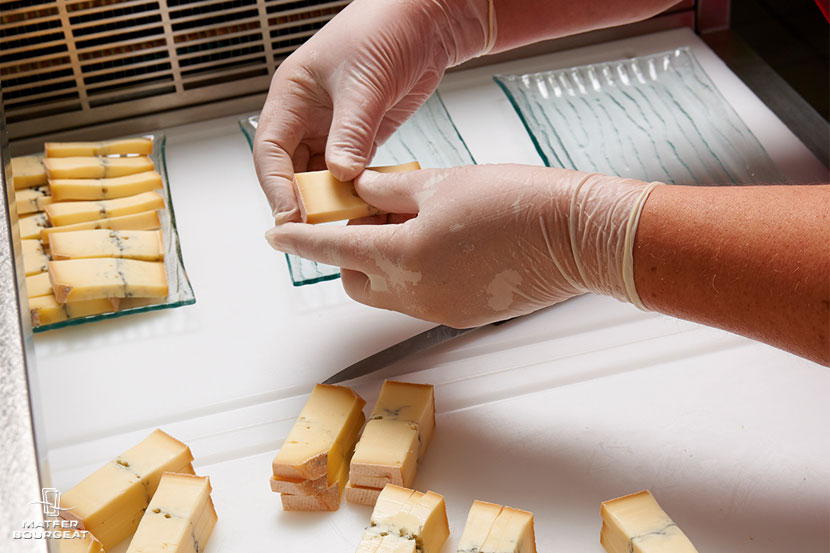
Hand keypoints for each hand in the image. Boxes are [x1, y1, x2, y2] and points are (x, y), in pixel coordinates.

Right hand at [253, 0, 492, 222]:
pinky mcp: (361, 136)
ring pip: (320, 175)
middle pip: (291, 169)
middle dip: (300, 199)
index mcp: (292, 95)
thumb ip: (351, 131)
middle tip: (314, 228)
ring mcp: (334, 127)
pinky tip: (361, 208)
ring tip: (339, 223)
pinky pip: (350, 172)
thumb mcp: (364, 83)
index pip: (270, 149)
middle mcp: (307, 114)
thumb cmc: (386, 30)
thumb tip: (339, 174)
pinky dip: (353, 191)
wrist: (427, 21)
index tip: (289, 214)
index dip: (276, 185)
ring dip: (329, 198)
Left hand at [265, 165, 655, 326]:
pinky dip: (413, 276)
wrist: (574, 237)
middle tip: (366, 218)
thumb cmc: (516, 202)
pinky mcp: (462, 316)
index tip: (277, 236)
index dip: (299, 241)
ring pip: (386, 293)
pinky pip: (419, 299)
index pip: (332, 249)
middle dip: (346, 255)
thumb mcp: (441, 184)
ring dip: (382, 265)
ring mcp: (438, 310)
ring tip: (411, 226)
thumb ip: (390, 190)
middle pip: (354, 280)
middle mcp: (414, 293)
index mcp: (402, 255)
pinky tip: (440, 247)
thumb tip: (362, 191)